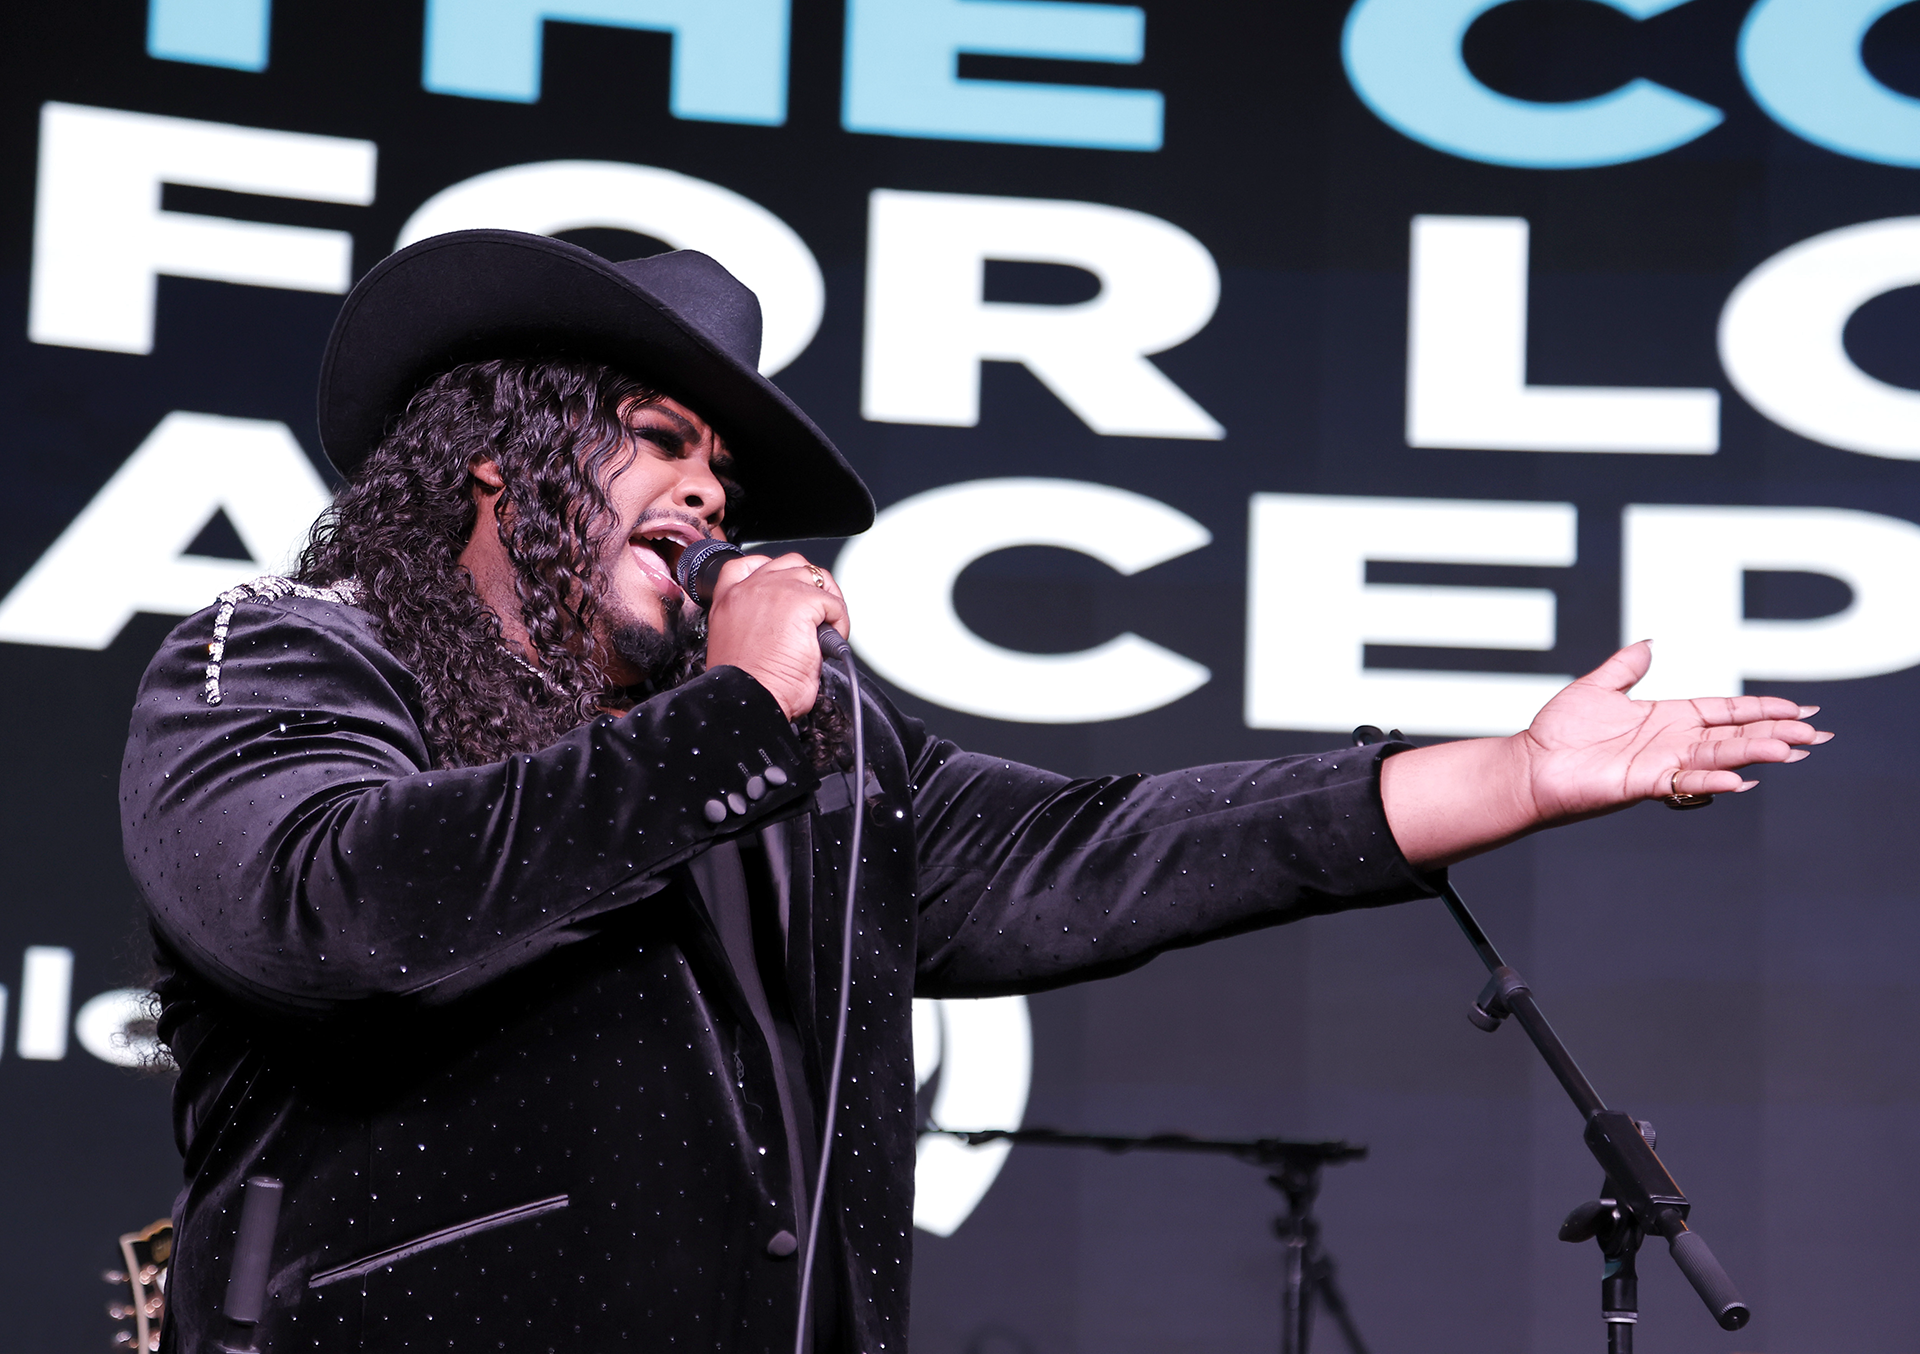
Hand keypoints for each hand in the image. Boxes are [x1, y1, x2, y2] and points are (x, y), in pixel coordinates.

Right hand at [703, 552, 848, 719]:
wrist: (750, 699)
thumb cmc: (748, 684)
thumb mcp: (739, 645)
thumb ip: (756, 623)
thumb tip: (785, 623)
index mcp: (728, 601)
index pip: (748, 565)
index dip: (775, 573)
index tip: (788, 592)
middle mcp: (747, 590)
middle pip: (791, 564)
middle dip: (810, 585)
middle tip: (818, 614)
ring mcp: (773, 591)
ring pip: (814, 577)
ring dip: (827, 601)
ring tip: (827, 628)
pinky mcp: (799, 602)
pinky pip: (832, 601)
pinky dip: (840, 621)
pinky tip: (829, 643)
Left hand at [1519, 640, 1829, 819]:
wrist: (1527, 766)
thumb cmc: (1557, 733)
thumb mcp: (1595, 688)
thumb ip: (1625, 667)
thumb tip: (1649, 642)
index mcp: (1667, 718)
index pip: (1725, 711)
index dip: (1762, 709)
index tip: (1800, 709)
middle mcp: (1671, 742)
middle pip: (1733, 735)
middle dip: (1775, 733)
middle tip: (1818, 735)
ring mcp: (1660, 764)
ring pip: (1718, 757)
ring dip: (1755, 753)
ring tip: (1792, 750)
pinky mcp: (1642, 784)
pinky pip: (1683, 782)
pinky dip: (1711, 780)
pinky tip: (1741, 779)